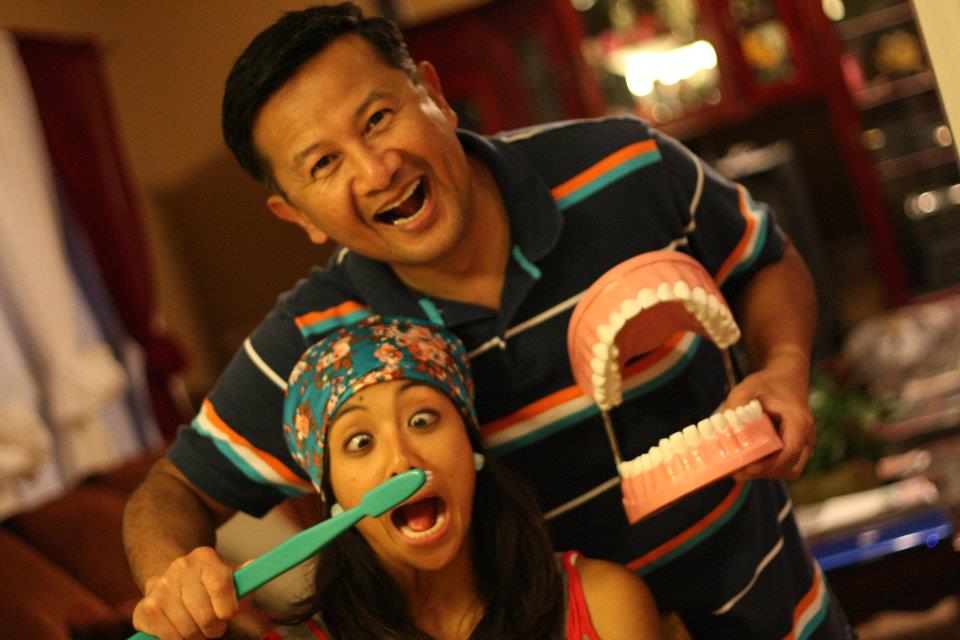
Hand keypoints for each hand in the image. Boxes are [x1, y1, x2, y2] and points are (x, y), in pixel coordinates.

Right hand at [131, 546, 238, 639]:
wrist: (172, 579)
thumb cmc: (207, 582)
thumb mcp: (228, 576)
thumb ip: (243, 578)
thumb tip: (253, 566)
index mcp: (205, 557)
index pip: (220, 586)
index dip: (228, 609)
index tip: (228, 615)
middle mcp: (180, 568)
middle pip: (205, 614)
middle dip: (214, 628)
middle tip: (215, 627)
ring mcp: (160, 588)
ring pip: (188, 629)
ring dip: (198, 636)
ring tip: (199, 628)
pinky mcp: (146, 609)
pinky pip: (169, 637)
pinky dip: (179, 639)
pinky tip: (182, 629)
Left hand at [725, 347, 814, 480]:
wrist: (787, 379)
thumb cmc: (769, 383)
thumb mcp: (750, 385)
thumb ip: (736, 401)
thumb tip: (721, 422)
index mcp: (798, 422)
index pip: (790, 452)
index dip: (769, 465)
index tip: (747, 467)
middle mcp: (806, 437)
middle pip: (790, 467)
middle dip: (764, 473)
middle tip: (737, 471)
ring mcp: (804, 445)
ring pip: (789, 470)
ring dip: (766, 473)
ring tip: (739, 468)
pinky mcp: (796, 449)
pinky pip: (785, 466)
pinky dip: (768, 468)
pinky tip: (747, 462)